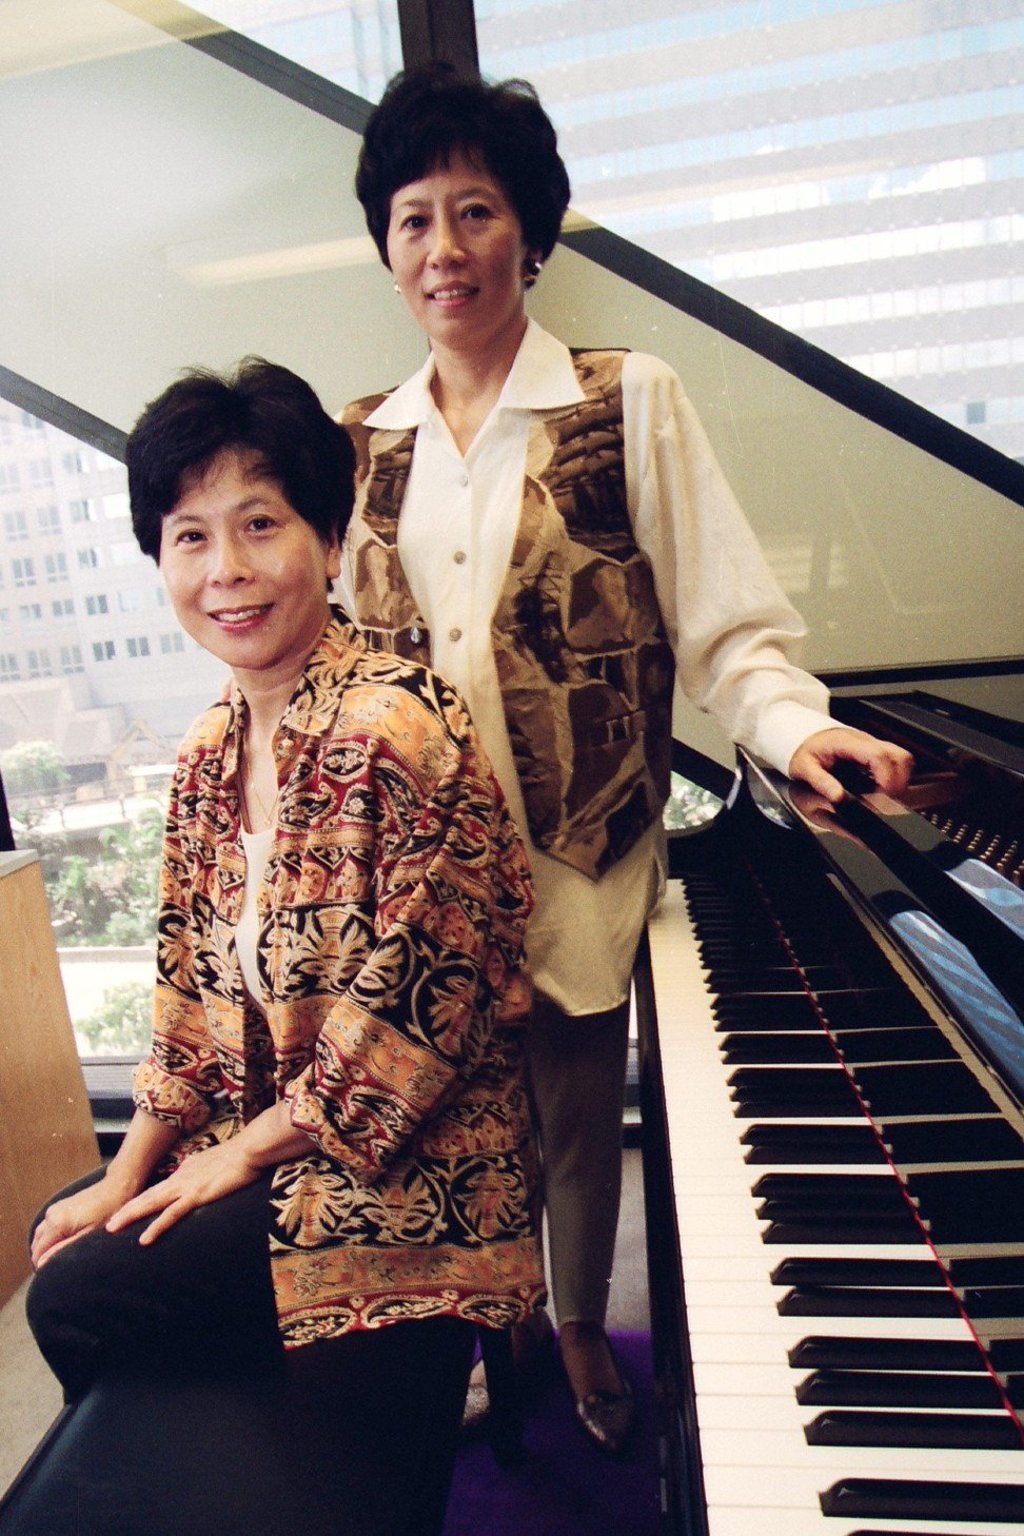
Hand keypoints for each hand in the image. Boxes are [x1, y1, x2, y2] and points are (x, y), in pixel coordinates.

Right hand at [32, 1174, 134, 1270]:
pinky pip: (47, 1227)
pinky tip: (63, 1245)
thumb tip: (40, 1264)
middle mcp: (50, 1215)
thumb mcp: (88, 1235)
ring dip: (45, 1249)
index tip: (54, 1276)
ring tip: (61, 1260)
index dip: (42, 1267)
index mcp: (56, 1223)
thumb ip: (63, 1249)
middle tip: (59, 1270)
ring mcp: (53, 1209)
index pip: (37, 1253)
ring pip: (40, 1236)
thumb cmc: (107, 1213)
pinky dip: (49, 1239)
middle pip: (36, 1245)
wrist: (115, 1187)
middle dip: (42, 1259)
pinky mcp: (59, 1206)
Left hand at [105, 1137, 259, 1246]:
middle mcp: (180, 1178)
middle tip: (106, 1224)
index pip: (158, 1189)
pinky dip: (156, 1227)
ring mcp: (186, 1187)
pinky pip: (172, 1214)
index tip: (125, 1212)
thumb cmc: (238, 1157)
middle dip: (125, 1210)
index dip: (140, 1201)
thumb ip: (202, 1173)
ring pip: (151, 1204)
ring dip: (130, 1216)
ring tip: (112, 1228)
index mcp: (185, 1172)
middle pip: (147, 1196)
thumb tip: (197, 1182)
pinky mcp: (197, 1195)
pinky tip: (144, 1239)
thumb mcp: (214, 1165)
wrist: (249, 1150)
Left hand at [788, 726, 912, 804]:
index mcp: (848, 743)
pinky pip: (895, 760)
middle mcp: (865, 741)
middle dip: (899, 781)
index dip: (887, 778)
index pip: (879, 756)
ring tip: (887, 797)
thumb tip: (838, 797)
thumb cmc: (804, 750)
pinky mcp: (875, 750)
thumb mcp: (804, 768)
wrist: (802, 735)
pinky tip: (884, 789)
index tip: (883, 797)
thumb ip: (821, 782)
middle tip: (888, 801)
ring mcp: (872, 744)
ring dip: (901, 779)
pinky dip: (897, 776)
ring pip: (902, 757)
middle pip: (899, 755)